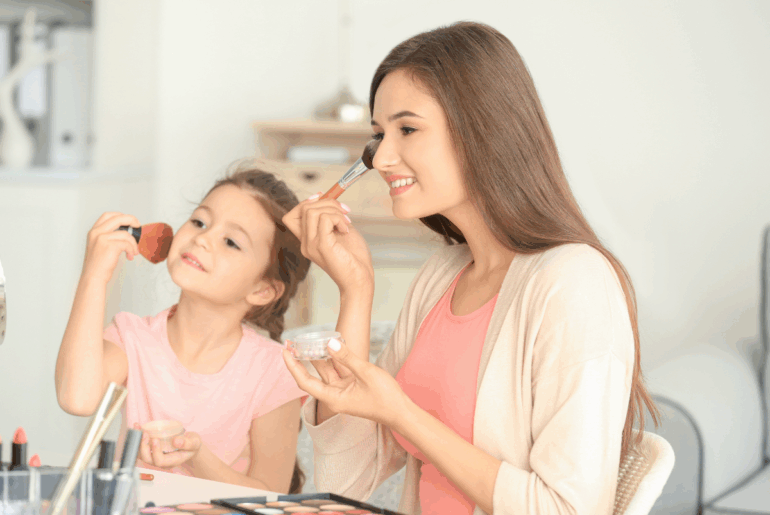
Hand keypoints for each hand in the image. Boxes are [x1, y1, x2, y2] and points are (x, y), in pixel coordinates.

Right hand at [82, 212, 140, 283]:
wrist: (93, 277)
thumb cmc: (98, 264)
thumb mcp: (100, 246)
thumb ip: (109, 236)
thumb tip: (127, 232)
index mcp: (94, 231)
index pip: (108, 215)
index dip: (121, 215)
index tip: (129, 220)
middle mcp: (96, 232)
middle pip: (118, 218)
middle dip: (131, 220)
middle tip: (138, 226)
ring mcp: (102, 238)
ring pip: (126, 234)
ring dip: (133, 244)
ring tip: (133, 252)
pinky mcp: (109, 246)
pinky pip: (127, 244)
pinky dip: (131, 250)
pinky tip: (130, 256)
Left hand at [135, 423, 201, 468]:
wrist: (189, 444)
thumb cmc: (192, 445)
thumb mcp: (194, 442)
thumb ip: (187, 443)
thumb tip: (176, 441)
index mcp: (172, 461)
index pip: (160, 461)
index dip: (155, 452)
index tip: (155, 439)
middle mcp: (161, 461)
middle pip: (147, 459)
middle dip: (143, 446)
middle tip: (144, 433)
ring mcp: (155, 456)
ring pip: (141, 454)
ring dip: (137, 441)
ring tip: (138, 428)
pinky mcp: (152, 450)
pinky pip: (141, 447)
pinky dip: (138, 438)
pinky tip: (138, 428)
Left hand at [281, 338, 409, 427]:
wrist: (401, 412)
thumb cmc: (385, 397)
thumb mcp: (366, 373)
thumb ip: (347, 357)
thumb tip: (330, 343)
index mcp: (333, 398)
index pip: (304, 381)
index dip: (293, 366)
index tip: (284, 351)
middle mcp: (334, 396)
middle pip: (312, 375)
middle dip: (302, 359)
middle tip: (292, 342)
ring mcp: (343, 391)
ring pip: (325, 372)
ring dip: (318, 357)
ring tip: (308, 339)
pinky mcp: (351, 387)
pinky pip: (337, 371)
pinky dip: (333, 359)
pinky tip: (329, 346)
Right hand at [282, 194, 373, 295]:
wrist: (360, 280)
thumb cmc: (354, 259)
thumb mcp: (340, 232)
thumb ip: (332, 218)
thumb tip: (329, 199)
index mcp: (307, 240)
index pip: (291, 216)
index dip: (306, 202)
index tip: (323, 198)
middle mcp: (306, 243)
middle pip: (303, 208)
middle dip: (327, 202)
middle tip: (345, 211)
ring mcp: (312, 245)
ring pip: (311, 211)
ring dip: (334, 210)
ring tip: (346, 222)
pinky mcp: (322, 246)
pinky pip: (324, 219)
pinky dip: (338, 218)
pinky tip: (346, 229)